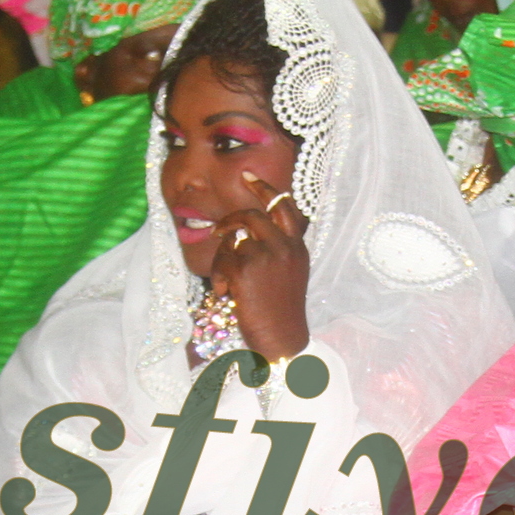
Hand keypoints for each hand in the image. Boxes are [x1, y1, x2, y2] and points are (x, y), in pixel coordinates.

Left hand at [209, 168, 310, 362]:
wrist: (281, 340)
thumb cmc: (280, 313)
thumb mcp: (288, 275)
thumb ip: (275, 251)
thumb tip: (243, 234)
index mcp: (297, 247)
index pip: (284, 207)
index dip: (265, 189)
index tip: (248, 174)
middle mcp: (285, 246)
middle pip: (252, 215)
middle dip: (229, 220)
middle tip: (216, 230)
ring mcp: (266, 255)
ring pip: (232, 240)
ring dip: (222, 260)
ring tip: (226, 284)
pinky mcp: (246, 268)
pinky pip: (222, 260)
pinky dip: (218, 277)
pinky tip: (225, 294)